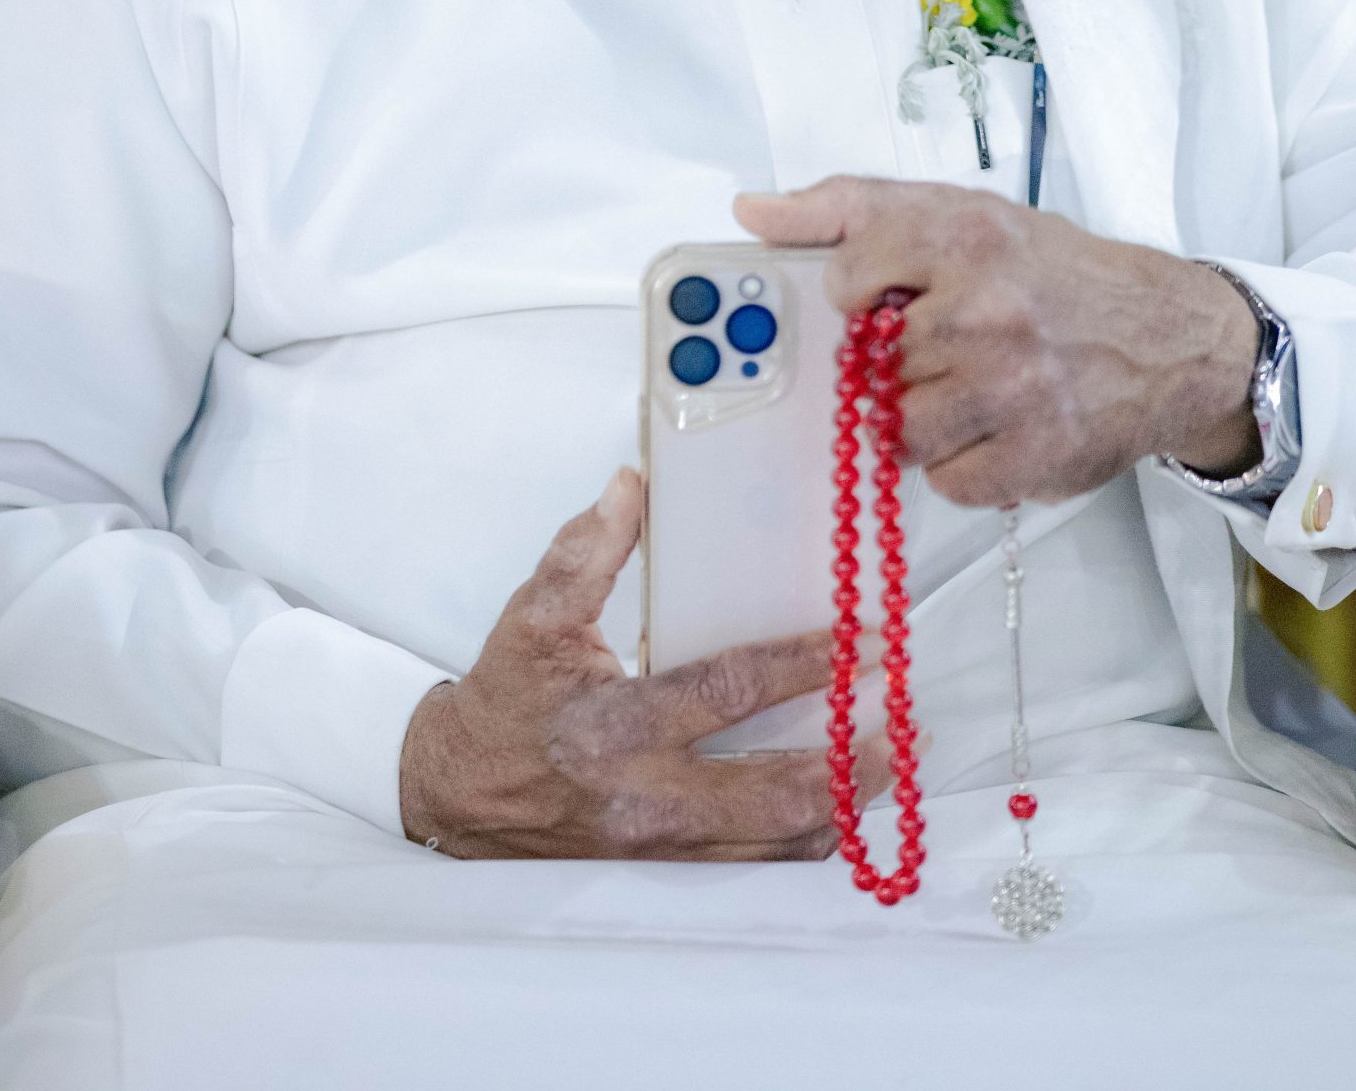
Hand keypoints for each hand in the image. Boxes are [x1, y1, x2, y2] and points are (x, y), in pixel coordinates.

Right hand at [399, 468, 888, 858]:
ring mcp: (657, 845)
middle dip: (846, 762)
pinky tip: (840, 810)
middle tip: (902, 724)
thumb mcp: (534, 615)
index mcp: (614, 725)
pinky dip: (804, 841)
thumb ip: (586, 549)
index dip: (803, 667)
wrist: (454, 792)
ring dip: (839, 805)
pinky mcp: (661, 868)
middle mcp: (643, 796)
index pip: (726, 692)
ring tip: (890, 762)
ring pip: (770, 844)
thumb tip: (631, 486)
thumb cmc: (503, 699)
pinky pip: (750, 865)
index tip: (863, 644)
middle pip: (769, 794)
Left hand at [734, 177, 1259, 507]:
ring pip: (901, 431)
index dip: (859, 298)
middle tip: (947, 349)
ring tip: (970, 390)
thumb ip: (847, 208)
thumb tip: (750, 211)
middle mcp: (988, 310)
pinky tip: (996, 429)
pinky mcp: (1036, 455)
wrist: (1166, 337)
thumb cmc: (1049, 272)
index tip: (890, 299)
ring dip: (926, 420)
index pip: (848, 278)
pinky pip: (946, 482)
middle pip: (875, 366)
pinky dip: (963, 465)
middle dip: (901, 365)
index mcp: (964, 237)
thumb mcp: (956, 212)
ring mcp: (1013, 388)